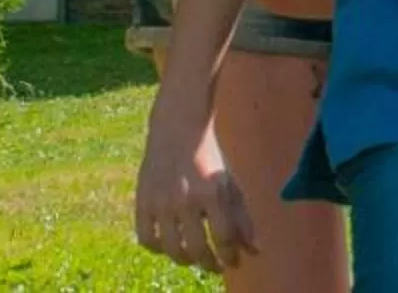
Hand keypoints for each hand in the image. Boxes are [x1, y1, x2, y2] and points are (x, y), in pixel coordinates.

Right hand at [134, 112, 257, 273]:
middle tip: (215, 266)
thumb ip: (242, 218)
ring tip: (194, 257)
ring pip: (171, 249)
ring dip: (185, 260)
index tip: (233, 263)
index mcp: (212, 192)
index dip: (229, 257)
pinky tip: (169, 245)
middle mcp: (186, 199)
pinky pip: (147, 239)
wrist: (177, 130)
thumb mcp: (229, 184)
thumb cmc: (209, 160)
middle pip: (197, 249)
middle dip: (209, 264)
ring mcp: (161, 202)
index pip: (223, 239)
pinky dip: (158, 249)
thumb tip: (254, 251)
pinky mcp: (142, 202)